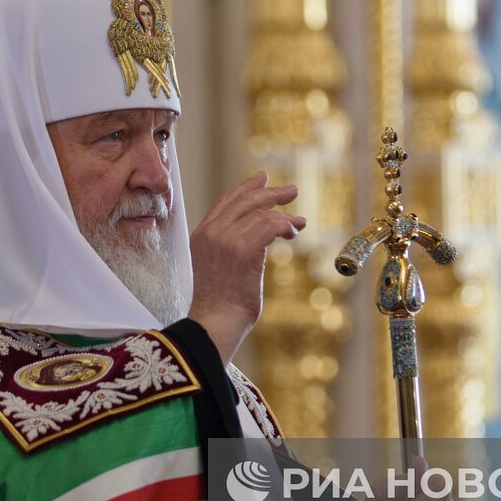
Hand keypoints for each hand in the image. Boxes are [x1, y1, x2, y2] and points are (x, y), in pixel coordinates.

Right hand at [188, 171, 305, 361]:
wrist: (215, 321)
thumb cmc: (220, 303)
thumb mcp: (218, 266)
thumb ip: (229, 246)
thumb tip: (257, 235)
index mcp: (201, 235)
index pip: (225, 202)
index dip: (246, 188)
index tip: (262, 178)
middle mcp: (211, 232)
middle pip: (244, 201)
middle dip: (270, 193)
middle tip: (292, 191)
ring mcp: (226, 239)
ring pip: (261, 213)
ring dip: (284, 216)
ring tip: (299, 223)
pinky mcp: (243, 249)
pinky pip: (270, 225)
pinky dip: (285, 225)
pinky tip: (294, 232)